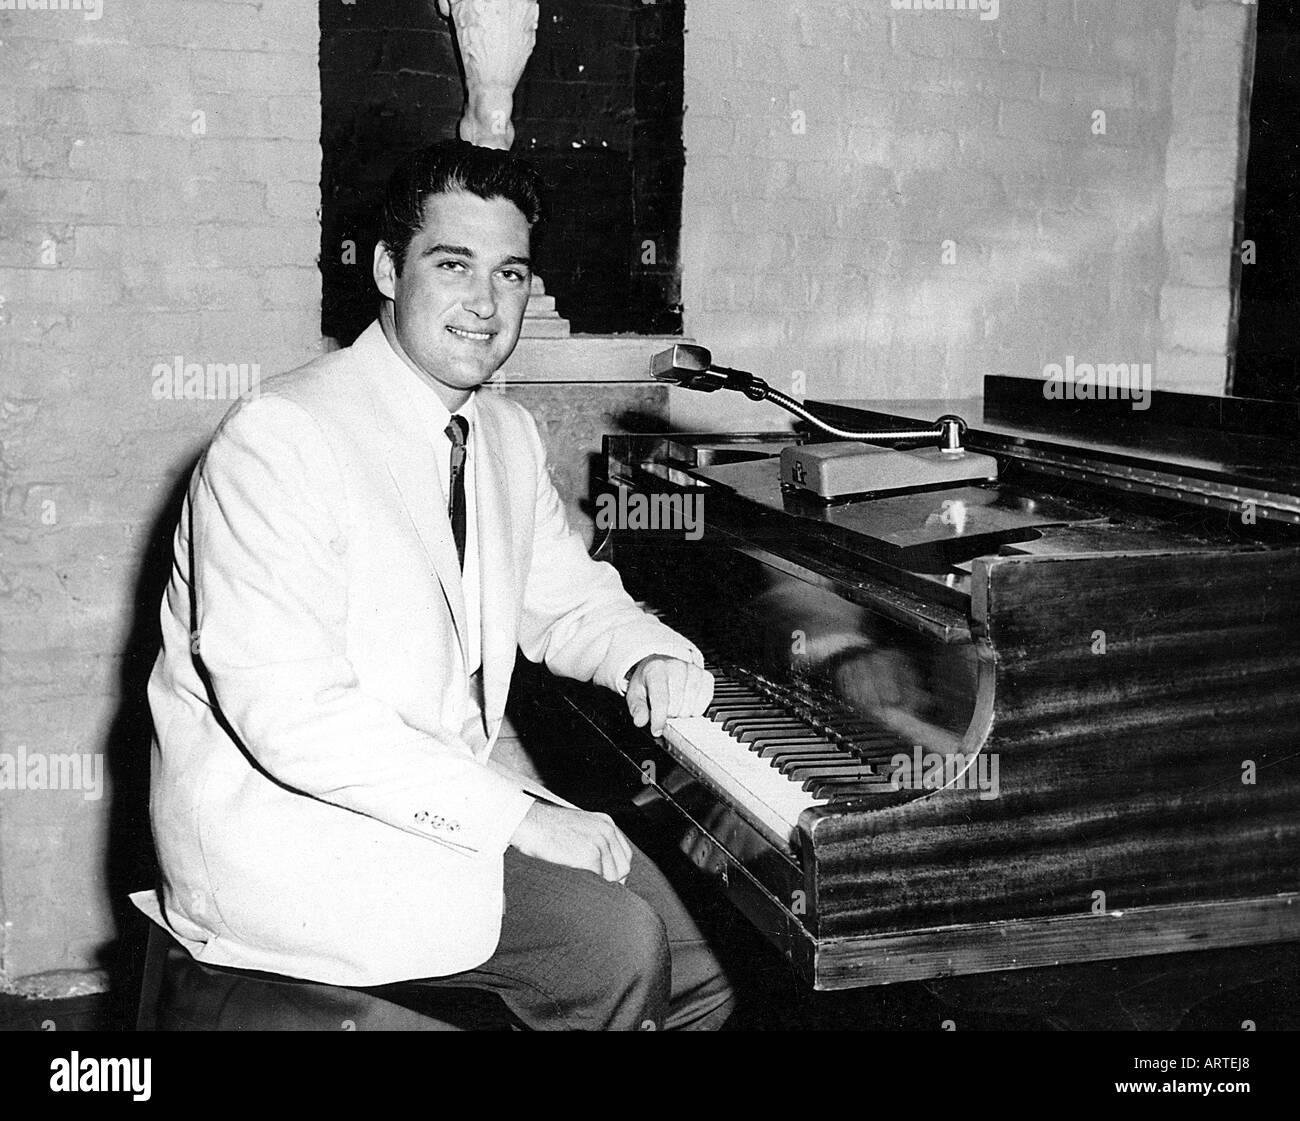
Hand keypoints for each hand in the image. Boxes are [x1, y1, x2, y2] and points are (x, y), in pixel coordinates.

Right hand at [509, 802, 633, 881]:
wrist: (527, 822)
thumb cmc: (545, 828)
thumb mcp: (577, 828)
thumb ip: (593, 842)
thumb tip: (600, 869)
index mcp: (605, 823)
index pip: (624, 855)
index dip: (616, 873)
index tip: (607, 884)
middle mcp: (606, 831)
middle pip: (622, 868)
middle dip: (611, 883)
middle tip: (595, 892)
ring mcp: (599, 842)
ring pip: (612, 878)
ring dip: (599, 887)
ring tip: (584, 891)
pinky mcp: (589, 855)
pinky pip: (597, 881)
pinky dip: (589, 888)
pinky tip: (577, 888)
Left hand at [625, 655, 713, 737]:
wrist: (660, 663)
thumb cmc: (648, 680)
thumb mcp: (635, 693)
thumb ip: (637, 708)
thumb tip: (640, 720)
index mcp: (656, 669)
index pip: (661, 699)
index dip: (659, 719)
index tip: (656, 730)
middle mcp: (676, 666)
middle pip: (676, 706)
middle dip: (669, 714)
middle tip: (663, 708)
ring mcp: (693, 670)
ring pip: (691, 707)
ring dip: (682, 712)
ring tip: (675, 704)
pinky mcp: (706, 676)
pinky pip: (705, 701)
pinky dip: (696, 708)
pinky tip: (687, 703)